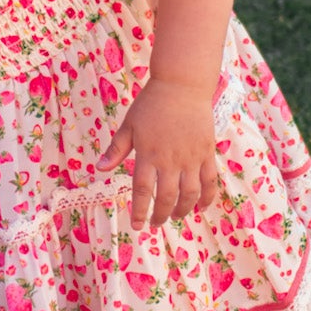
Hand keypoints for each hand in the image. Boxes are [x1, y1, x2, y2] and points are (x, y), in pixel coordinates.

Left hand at [99, 79, 218, 228]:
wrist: (181, 85)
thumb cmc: (151, 104)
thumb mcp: (129, 125)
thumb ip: (116, 149)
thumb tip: (100, 169)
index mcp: (148, 154)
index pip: (142, 191)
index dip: (139, 211)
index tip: (137, 226)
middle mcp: (170, 160)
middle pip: (166, 197)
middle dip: (160, 215)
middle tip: (156, 224)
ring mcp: (190, 157)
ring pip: (189, 193)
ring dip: (182, 210)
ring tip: (176, 216)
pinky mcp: (206, 152)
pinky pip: (210, 180)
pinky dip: (207, 197)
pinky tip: (201, 207)